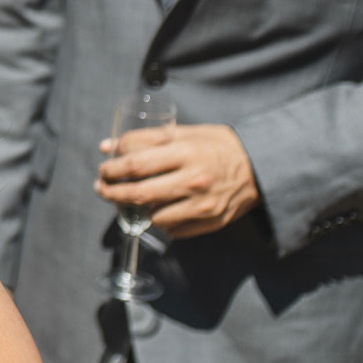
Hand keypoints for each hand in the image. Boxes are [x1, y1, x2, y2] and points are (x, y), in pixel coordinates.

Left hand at [95, 124, 260, 237]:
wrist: (261, 168)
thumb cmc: (217, 146)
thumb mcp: (183, 133)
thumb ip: (145, 139)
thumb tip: (107, 147)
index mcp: (186, 153)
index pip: (136, 165)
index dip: (112, 170)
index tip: (103, 170)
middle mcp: (194, 181)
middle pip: (139, 194)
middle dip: (113, 193)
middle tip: (101, 189)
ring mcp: (203, 206)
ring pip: (154, 217)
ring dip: (138, 209)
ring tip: (132, 198)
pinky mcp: (210, 223)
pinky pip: (173, 230)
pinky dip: (160, 221)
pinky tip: (159, 208)